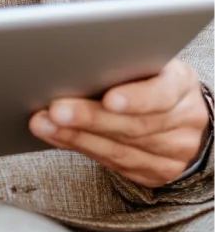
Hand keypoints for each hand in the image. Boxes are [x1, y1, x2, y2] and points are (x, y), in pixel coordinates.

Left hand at [29, 59, 209, 187]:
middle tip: (56, 109)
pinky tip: (57, 137)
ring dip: (76, 137)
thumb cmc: (156, 77)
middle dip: (91, 118)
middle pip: (135, 126)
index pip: (163, 94)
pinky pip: (115, 165)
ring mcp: (172, 154)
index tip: (109, 98)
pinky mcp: (154, 173)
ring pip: (120, 150)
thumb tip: (79, 59)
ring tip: (45, 123)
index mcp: (182, 85)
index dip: (136, 99)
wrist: (186, 115)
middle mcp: (182, 123)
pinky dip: (81, 148)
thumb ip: (127, 61)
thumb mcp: (154, 62)